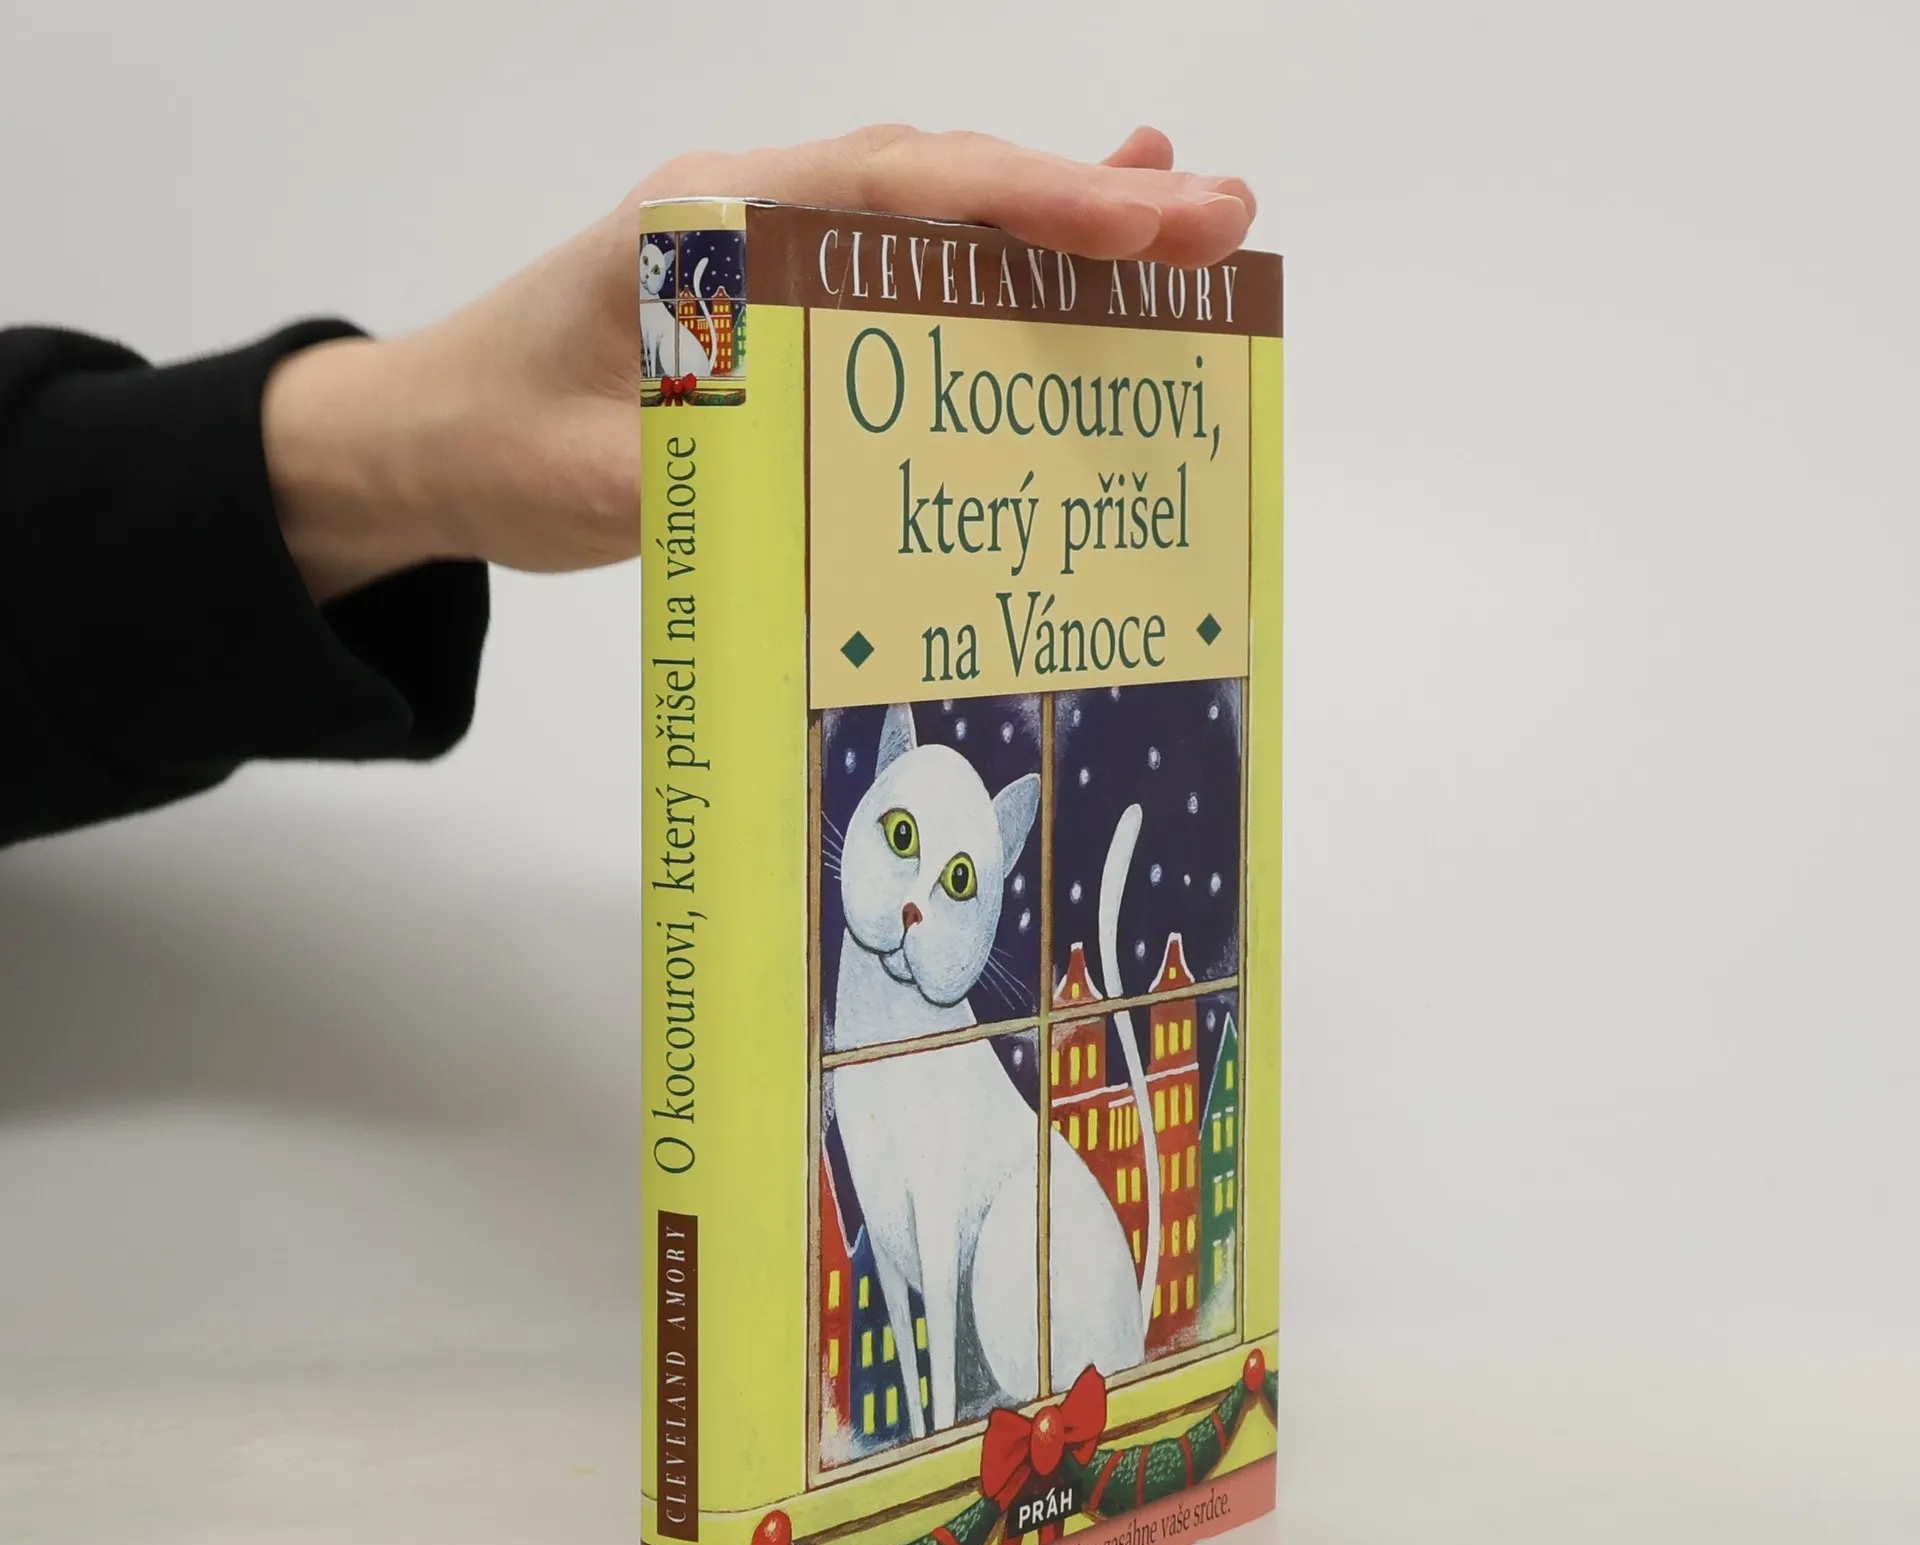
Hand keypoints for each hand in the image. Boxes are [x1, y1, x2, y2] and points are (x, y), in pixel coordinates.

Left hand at [262, 126, 1257, 603]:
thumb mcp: (596, 476)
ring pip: (939, 217)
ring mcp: (772, 250)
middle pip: (943, 186)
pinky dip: (997, 264)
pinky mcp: (782, 302)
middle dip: (1085, 201)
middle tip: (1223, 217)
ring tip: (1187, 220)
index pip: (894, 191)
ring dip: (1060, 221)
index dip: (1027, 201)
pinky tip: (1074, 263)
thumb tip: (832, 455)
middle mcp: (753, 210)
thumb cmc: (497, 442)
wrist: (428, 436)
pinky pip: (908, 268)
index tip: (1140, 219)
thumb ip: (707, 460)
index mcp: (709, 224)